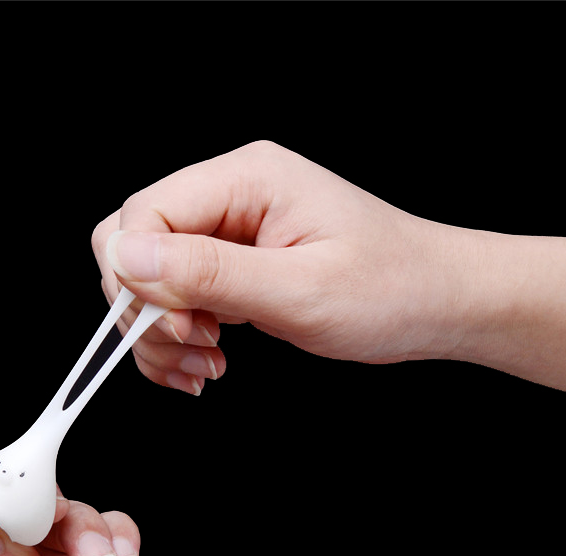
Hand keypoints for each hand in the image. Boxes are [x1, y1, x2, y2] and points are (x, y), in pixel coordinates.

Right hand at [92, 140, 565, 404]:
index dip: (139, 279)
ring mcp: (228, 231)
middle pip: (134, 248)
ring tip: (206, 366)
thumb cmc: (392, 289)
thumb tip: (129, 257)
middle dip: (147, 312)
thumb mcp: (300, 289)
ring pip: (147, 281)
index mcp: (246, 180)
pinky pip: (174, 300)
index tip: (178, 327)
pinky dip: (177, 341)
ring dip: (161, 335)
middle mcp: (230, 197)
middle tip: (195, 349)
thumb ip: (209, 272)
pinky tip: (206, 363)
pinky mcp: (231, 264)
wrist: (436, 304)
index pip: (142, 215)